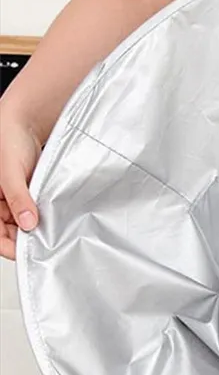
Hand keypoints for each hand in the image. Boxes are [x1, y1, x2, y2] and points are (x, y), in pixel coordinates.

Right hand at [0, 114, 41, 259]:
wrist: (25, 120)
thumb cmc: (7, 138)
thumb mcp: (10, 171)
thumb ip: (18, 198)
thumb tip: (28, 224)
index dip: (9, 246)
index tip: (28, 254)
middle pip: (10, 232)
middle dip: (26, 240)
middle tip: (47, 245)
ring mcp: (13, 199)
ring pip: (24, 224)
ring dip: (37, 229)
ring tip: (53, 233)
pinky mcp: (28, 194)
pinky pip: (34, 212)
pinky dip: (43, 217)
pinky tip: (54, 221)